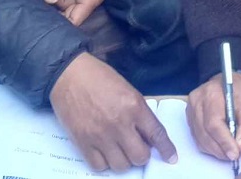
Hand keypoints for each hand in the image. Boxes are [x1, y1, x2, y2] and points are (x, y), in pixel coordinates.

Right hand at [50, 53, 177, 171]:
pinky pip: (99, 166)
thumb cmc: (99, 77)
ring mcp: (100, 135)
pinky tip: (103, 152)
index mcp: (134, 106)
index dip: (166, 149)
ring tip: (118, 149)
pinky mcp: (83, 142)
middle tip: (136, 147)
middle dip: (141, 155)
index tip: (171, 158)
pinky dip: (104, 163)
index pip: (156, 134)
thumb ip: (139, 112)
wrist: (69, 74)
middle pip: (140, 157)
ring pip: (121, 166)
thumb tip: (146, 135)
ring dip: (123, 160)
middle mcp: (119, 123)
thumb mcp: (127, 89)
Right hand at [187, 71, 240, 161]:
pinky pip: (196, 137)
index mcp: (212, 93)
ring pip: (199, 137)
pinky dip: (208, 145)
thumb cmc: (238, 92)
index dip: (224, 141)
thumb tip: (239, 147)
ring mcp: (190, 108)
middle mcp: (197, 100)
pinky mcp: (188, 116)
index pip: (214, 123)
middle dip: (220, 149)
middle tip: (233, 155)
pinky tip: (218, 145)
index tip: (235, 154)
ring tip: (227, 151)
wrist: (226, 80)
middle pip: (205, 132)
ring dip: (214, 150)